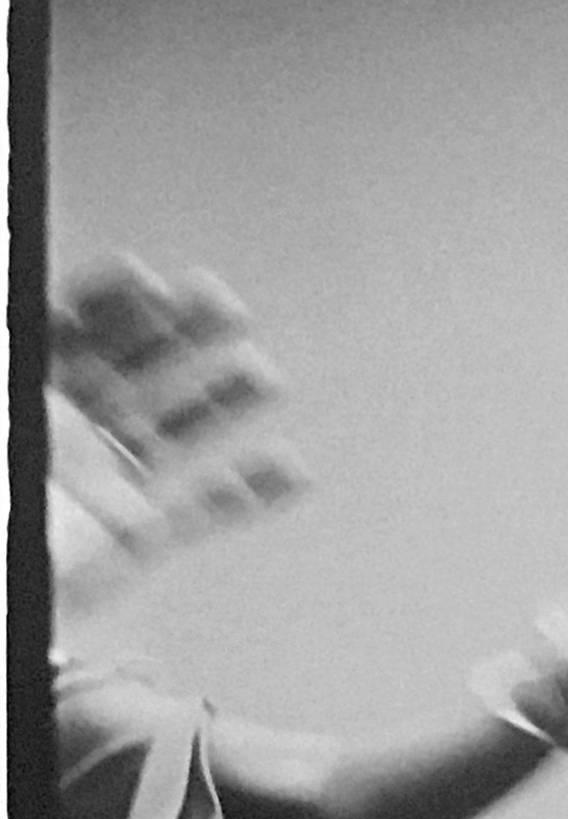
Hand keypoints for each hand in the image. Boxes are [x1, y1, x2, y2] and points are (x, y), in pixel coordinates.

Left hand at [45, 257, 307, 613]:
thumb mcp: (7, 416)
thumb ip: (29, 352)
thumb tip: (49, 306)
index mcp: (26, 400)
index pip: (70, 330)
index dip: (110, 300)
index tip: (150, 279)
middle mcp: (65, 436)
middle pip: (133, 368)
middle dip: (181, 332)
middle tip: (222, 303)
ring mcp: (103, 484)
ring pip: (175, 428)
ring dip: (222, 398)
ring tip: (262, 372)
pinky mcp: (134, 538)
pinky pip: (202, 510)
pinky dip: (251, 491)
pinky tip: (288, 466)